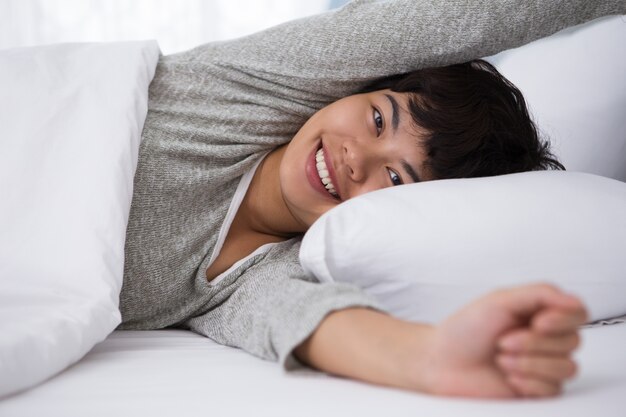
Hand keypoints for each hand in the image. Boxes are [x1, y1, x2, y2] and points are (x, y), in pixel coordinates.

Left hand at [415, 283, 586, 397]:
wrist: (442, 363)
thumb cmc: (465, 330)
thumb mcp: (500, 301)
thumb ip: (540, 294)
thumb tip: (574, 300)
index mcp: (538, 313)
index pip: (577, 313)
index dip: (563, 319)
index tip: (537, 322)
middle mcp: (545, 339)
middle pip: (572, 341)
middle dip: (533, 343)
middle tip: (501, 342)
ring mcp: (543, 366)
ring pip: (567, 367)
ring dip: (529, 363)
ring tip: (501, 359)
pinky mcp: (538, 390)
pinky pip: (553, 389)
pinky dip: (527, 382)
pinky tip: (507, 378)